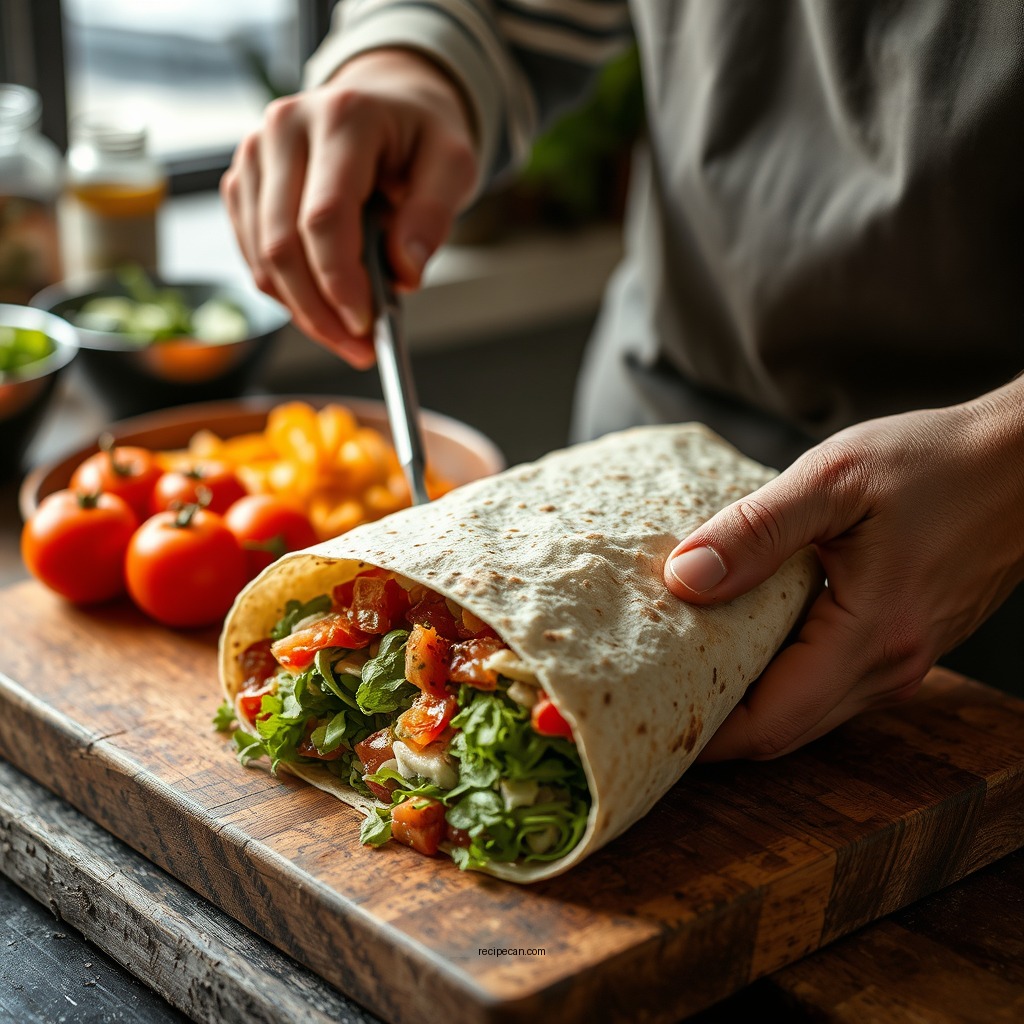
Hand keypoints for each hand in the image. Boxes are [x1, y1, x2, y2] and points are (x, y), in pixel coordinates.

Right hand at [221, 48, 478, 366]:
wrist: (386, 106)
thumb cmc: (419, 138)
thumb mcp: (453, 166)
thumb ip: (434, 216)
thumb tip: (404, 272)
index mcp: (342, 117)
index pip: (325, 217)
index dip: (340, 281)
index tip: (366, 325)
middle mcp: (285, 128)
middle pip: (283, 244)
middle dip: (320, 311)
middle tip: (358, 349)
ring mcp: (254, 154)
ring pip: (262, 259)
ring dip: (303, 313)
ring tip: (348, 338)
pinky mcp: (243, 184)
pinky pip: (255, 258)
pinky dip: (289, 296)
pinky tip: (325, 310)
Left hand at [663, 378, 1023, 759]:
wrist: (1023, 462)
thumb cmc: (937, 461)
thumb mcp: (835, 481)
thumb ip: (756, 531)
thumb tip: (683, 579)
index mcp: (871, 637)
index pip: (768, 725)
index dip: (698, 735)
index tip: (640, 716)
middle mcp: (888, 667)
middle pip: (781, 730)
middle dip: (709, 723)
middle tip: (644, 694)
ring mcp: (898, 662)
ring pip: (802, 710)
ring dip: (740, 698)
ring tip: (675, 665)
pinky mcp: (898, 644)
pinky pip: (824, 682)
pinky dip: (774, 673)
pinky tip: (737, 635)